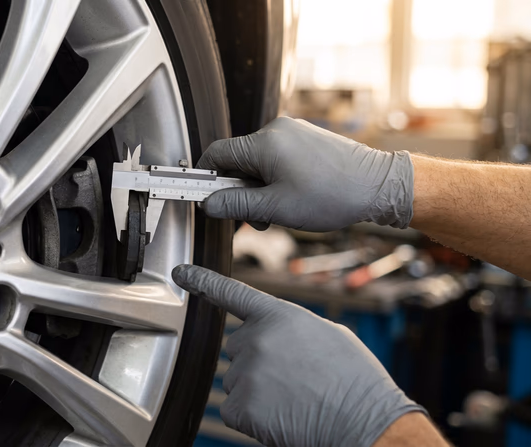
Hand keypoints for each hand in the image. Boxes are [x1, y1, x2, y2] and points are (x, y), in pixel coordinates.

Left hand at [172, 264, 424, 446]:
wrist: (365, 423)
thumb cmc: (355, 382)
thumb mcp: (330, 335)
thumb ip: (293, 328)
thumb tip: (279, 336)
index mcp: (280, 316)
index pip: (232, 293)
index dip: (203, 281)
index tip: (180, 273)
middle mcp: (256, 339)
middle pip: (237, 346)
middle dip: (257, 359)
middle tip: (293, 378)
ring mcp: (246, 372)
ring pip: (237, 379)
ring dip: (257, 390)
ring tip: (294, 398)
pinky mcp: (240, 406)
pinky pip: (235, 409)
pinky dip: (253, 417)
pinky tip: (282, 416)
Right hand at [197, 117, 413, 231]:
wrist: (380, 186)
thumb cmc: (332, 196)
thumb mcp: (275, 208)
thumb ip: (236, 205)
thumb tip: (208, 204)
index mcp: (263, 143)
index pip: (216, 154)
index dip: (206, 178)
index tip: (206, 198)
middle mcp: (276, 130)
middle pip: (238, 160)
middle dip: (240, 191)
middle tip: (256, 218)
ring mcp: (293, 132)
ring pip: (258, 162)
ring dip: (259, 189)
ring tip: (279, 211)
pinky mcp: (307, 138)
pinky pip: (277, 158)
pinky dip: (276, 179)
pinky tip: (293, 198)